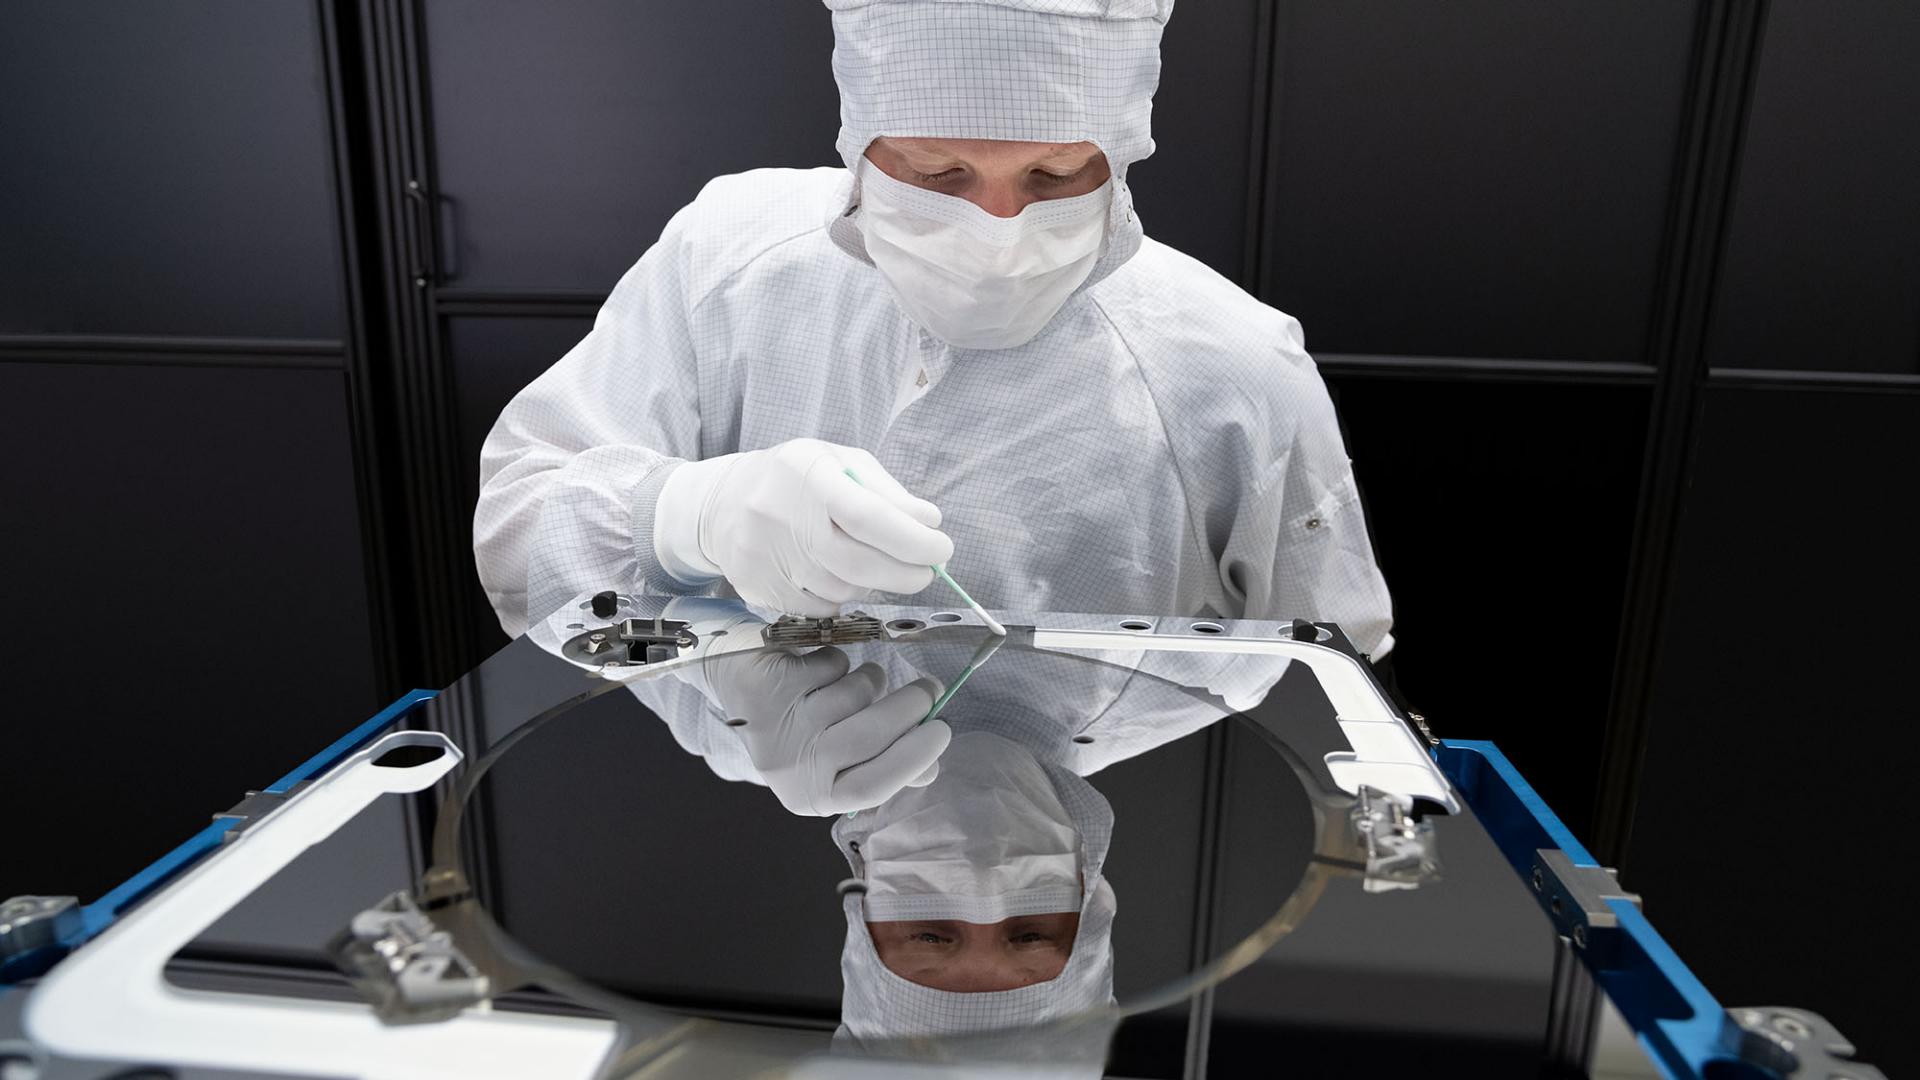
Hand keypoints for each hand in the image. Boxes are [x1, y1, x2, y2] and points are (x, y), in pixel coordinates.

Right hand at [659, 439, 953, 615]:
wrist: (722, 502)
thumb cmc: (796, 479)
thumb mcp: (840, 463)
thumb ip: (887, 492)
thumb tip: (929, 523)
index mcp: (808, 474)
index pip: (868, 515)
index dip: (912, 540)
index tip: (941, 549)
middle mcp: (780, 515)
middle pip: (858, 564)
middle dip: (906, 574)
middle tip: (925, 571)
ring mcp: (764, 556)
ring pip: (842, 590)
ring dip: (874, 585)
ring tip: (876, 565)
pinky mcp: (757, 587)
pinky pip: (819, 607)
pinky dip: (842, 597)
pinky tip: (840, 576)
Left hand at [705, 645, 949, 814]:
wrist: (739, 683)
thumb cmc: (802, 723)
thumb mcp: (839, 756)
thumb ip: (886, 765)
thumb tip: (931, 770)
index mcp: (814, 795)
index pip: (871, 788)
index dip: (913, 760)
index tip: (942, 729)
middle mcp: (792, 768)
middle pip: (868, 737)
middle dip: (910, 708)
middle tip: (932, 688)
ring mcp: (778, 725)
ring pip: (853, 694)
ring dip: (870, 679)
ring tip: (860, 680)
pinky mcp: (771, 684)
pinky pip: (830, 664)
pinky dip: (838, 661)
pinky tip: (819, 668)